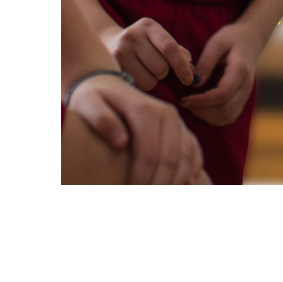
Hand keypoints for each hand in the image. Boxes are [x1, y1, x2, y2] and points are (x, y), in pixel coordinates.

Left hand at [68, 73, 205, 184]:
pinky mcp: (180, 127)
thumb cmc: (94, 98)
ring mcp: (176, 120)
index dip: (142, 178)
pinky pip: (193, 149)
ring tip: (163, 193)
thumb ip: (101, 119)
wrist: (109, 84)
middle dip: (159, 184)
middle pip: (170, 158)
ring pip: (186, 156)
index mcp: (146, 111)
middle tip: (142, 198)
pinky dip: (192, 168)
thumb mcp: (89, 103)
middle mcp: (167, 114)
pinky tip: (185, 183)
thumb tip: (121, 142)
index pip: (149, 153)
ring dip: (176, 180)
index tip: (129, 191)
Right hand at [100, 18, 195, 90]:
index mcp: (148, 25)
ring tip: (144, 70)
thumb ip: (177, 52)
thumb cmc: (143, 44)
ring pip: (150, 80)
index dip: (182, 66)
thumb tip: (192, 71)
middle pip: (161, 67)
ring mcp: (120, 52)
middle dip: (164, 72)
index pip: (170, 48)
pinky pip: (137, 85)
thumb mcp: (158, 40)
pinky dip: (141, 84)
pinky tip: (135, 74)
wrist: (108, 43)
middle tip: (156, 66)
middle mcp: (132, 36)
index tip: (189, 80)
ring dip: (153, 80)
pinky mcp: (112, 68)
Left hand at [180, 21, 262, 126]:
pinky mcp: (243, 99)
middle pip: (224, 110)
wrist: (251, 38)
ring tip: (192, 105)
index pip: (222, 95)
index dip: (201, 101)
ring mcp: (247, 94)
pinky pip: (229, 117)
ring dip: (206, 116)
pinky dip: (214, 118)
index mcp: (240, 70)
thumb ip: (206, 61)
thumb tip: (195, 83)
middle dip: (200, 110)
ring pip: (227, 117)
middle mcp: (246, 85)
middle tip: (184, 101)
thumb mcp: (216, 42)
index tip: (184, 98)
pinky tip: (202, 108)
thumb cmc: (231, 38)